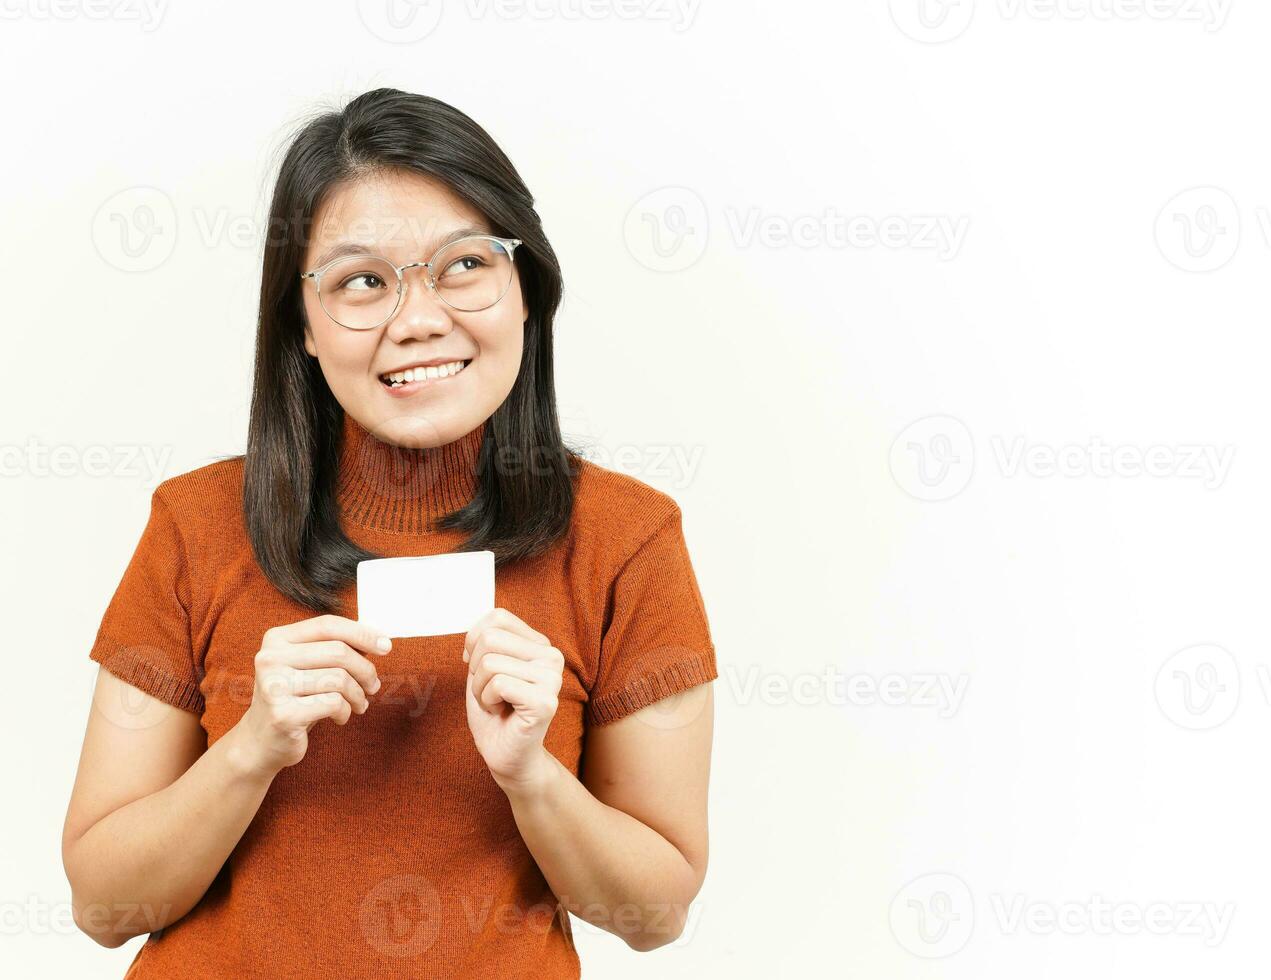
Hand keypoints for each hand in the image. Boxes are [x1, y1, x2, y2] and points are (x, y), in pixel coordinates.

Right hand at [233, 614, 391, 776]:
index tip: (385, 646)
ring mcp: (274, 687)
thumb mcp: (308, 667)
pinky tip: (341, 717)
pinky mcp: (283, 714)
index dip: (361, 633)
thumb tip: (377, 640)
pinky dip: (345, 711)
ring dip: (358, 694)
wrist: (260, 742)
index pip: (328, 625)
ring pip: (339, 679)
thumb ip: (333, 649)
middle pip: (338, 652)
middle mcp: (270, 659)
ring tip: (359, 704)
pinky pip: (334, 704)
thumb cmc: (294, 699)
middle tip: (373, 685)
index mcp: (276, 639)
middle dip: (365, 669)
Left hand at [462, 608, 562, 791]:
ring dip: (481, 689)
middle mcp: (552, 656)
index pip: (498, 617)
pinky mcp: (545, 702)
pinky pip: (498, 684)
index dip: (474, 641)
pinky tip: (503, 713)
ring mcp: (552, 678)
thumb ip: (484, 640)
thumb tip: (478, 630)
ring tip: (498, 704)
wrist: (506, 756)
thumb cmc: (495, 711)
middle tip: (491, 691)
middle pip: (490, 638)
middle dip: (476, 668)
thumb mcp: (483, 667)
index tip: (480, 668)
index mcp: (540, 644)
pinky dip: (488, 701)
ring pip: (490, 663)